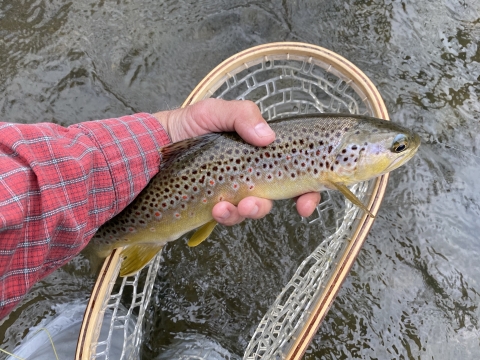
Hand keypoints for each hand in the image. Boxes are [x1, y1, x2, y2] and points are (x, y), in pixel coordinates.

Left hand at [153, 99, 320, 225]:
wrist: (150, 146)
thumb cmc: (185, 126)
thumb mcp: (214, 111)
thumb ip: (242, 115)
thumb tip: (267, 136)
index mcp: (256, 152)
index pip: (291, 171)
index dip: (306, 191)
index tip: (306, 203)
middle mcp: (249, 174)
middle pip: (274, 197)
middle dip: (267, 205)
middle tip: (255, 202)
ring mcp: (231, 192)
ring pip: (251, 211)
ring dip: (246, 212)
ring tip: (227, 205)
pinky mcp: (213, 206)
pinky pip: (228, 218)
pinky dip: (226, 215)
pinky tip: (215, 208)